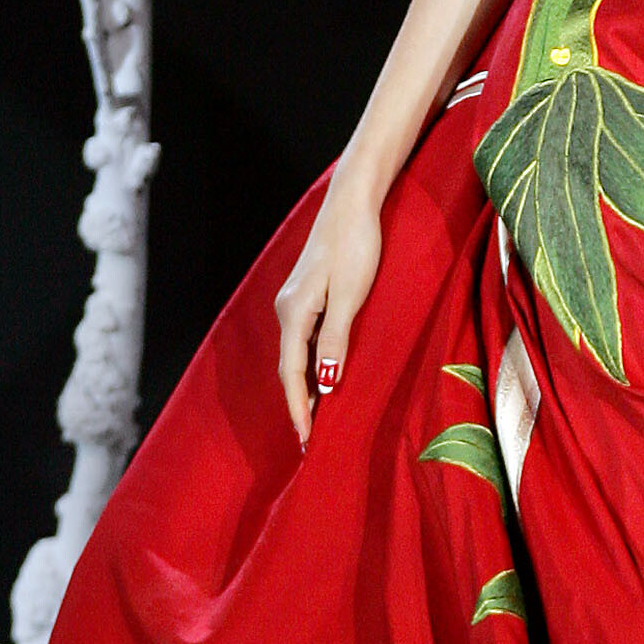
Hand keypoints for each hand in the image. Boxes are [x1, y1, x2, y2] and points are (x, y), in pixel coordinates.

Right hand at [274, 175, 385, 445]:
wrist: (353, 202)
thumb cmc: (356, 244)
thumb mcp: (350, 295)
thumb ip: (336, 339)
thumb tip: (326, 384)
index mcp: (294, 312)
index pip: (292, 374)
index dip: (299, 408)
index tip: (306, 439)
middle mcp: (287, 309)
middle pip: (289, 368)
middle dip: (299, 404)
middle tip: (311, 440)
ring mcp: (295, 301)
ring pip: (297, 355)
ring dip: (306, 386)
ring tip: (318, 419)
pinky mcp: (307, 295)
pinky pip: (304, 340)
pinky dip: (311, 364)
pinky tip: (322, 377)